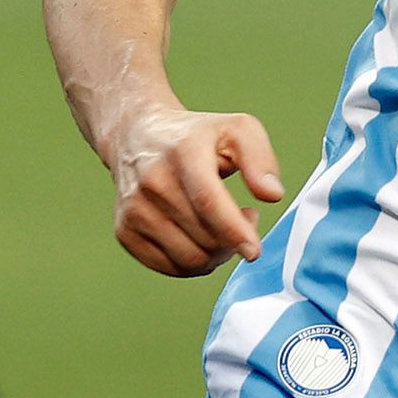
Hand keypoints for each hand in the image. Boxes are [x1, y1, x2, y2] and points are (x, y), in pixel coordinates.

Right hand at [109, 108, 282, 277]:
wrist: (138, 137)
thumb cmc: (198, 136)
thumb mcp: (238, 130)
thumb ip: (261, 159)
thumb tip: (272, 195)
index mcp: (183, 153)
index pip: (207, 200)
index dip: (234, 230)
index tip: (253, 251)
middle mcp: (152, 182)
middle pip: (203, 236)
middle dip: (235, 240)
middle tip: (246, 217)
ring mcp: (133, 210)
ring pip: (187, 258)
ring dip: (217, 254)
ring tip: (224, 228)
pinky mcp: (125, 231)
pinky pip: (169, 267)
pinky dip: (193, 263)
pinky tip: (202, 238)